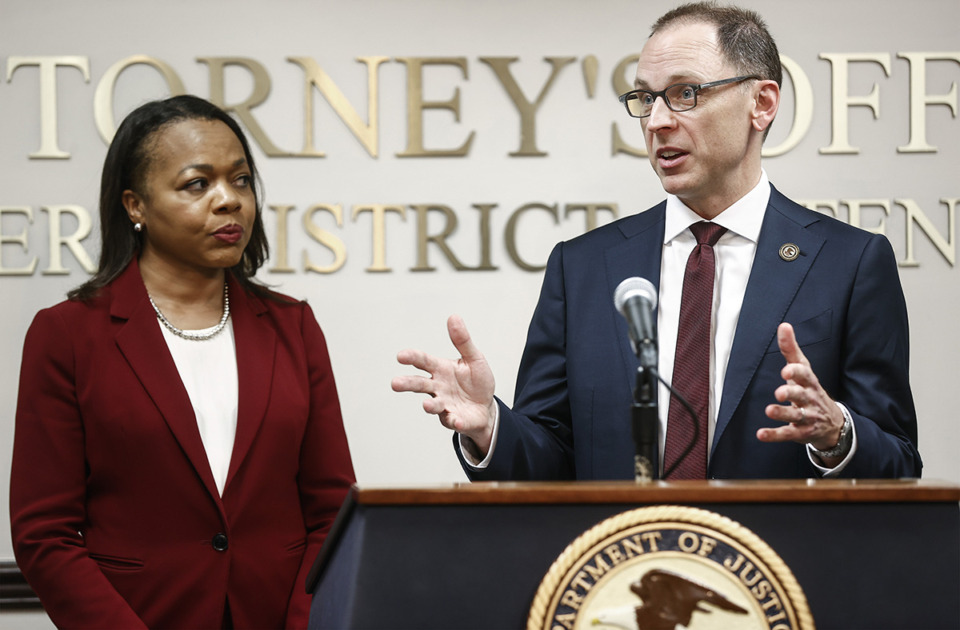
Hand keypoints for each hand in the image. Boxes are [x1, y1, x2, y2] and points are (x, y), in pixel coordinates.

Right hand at [391, 315, 497, 454]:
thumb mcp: (474, 358)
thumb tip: (453, 317)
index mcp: (441, 369)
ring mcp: (444, 404)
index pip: (423, 361)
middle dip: (407, 384)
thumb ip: (462, 340)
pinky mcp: (454, 419)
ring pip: (433, 405)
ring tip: (426, 405)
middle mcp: (438, 387)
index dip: (412, 358)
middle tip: (395, 383)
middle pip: (420, 384)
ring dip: (429, 405)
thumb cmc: (477, 381)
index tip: (401, 356)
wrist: (486, 407)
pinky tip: (456, 419)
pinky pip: (453, 421)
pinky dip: (454, 421)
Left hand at [757, 323, 844, 458]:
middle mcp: (809, 400)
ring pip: (795, 416)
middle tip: (779, 392)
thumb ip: (791, 350)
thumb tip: (783, 325)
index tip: (786, 370)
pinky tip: (760, 434)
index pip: (806, 375)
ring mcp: (806, 418)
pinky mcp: (799, 433)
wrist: (832, 424)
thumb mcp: (804, 370)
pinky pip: (786, 434)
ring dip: (782, 413)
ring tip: (769, 410)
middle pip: (802, 396)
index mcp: (809, 383)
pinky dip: (774, 435)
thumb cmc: (811, 390)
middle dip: (791, 394)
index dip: (796, 373)